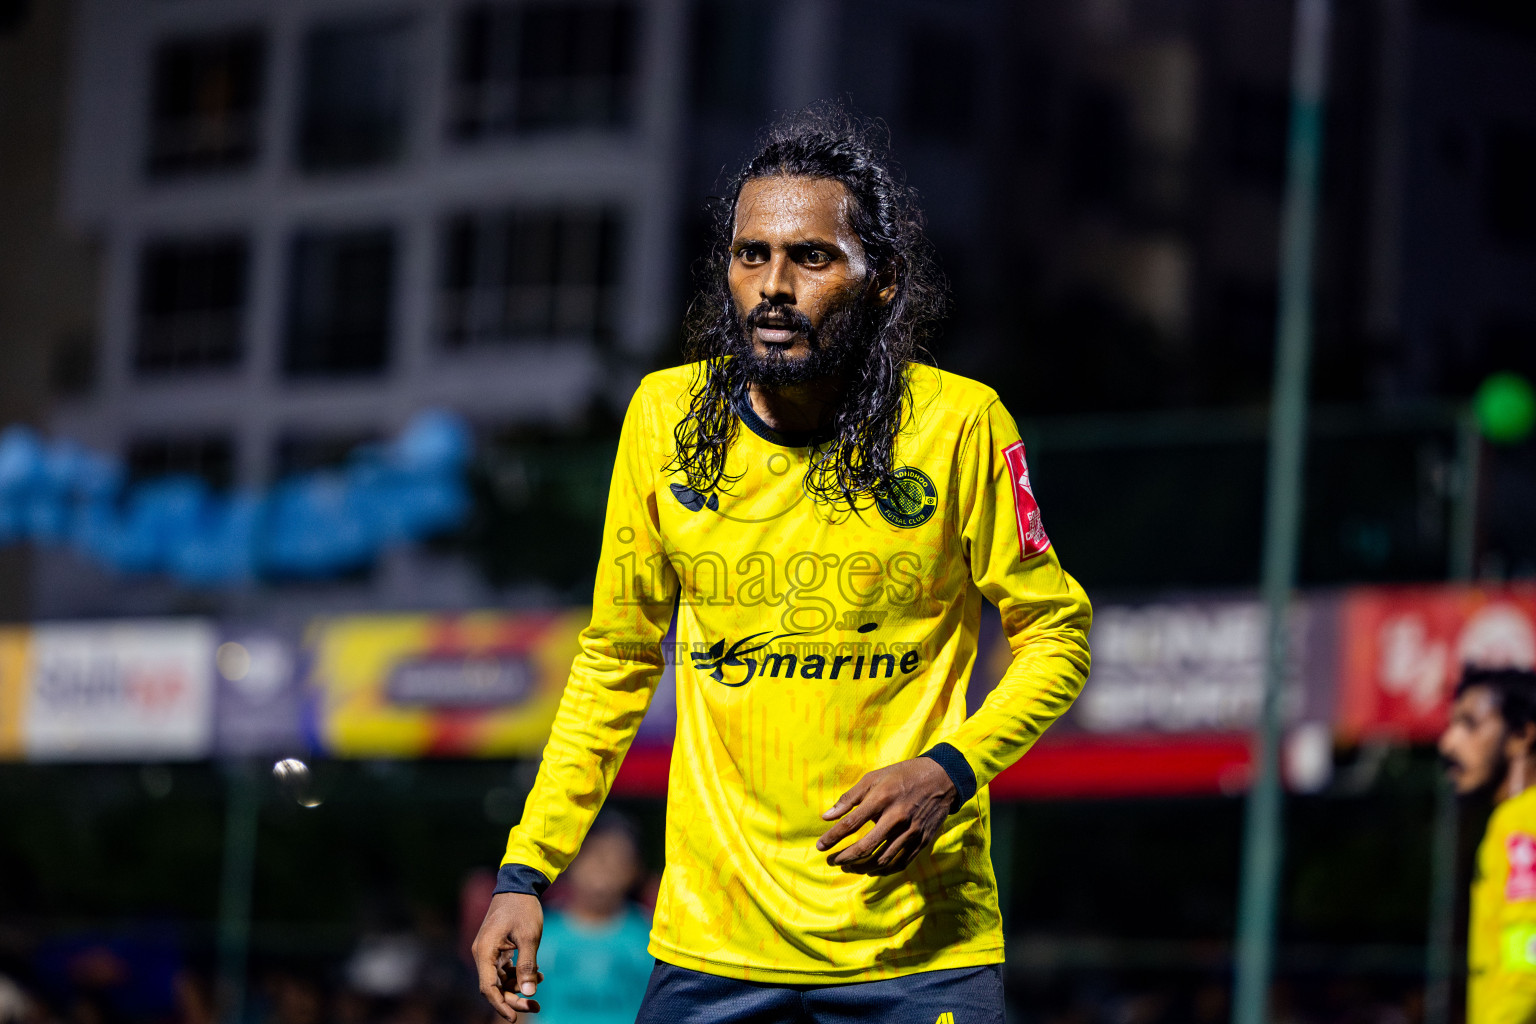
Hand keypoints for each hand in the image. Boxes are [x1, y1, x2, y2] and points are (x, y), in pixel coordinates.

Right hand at [472, 892, 544, 1021]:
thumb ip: (527, 966)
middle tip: (536, 1007)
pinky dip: (519, 974)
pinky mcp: (497, 949)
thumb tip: (529, 993)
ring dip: (518, 987)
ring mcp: (488, 951)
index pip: (487, 988)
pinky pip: (505, 969)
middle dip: (514, 998)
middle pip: (494, 987)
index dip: (500, 1005)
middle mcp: (482, 954)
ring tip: (540, 987)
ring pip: (501, 980)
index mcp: (484, 952)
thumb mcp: (529, 937)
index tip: (515, 1018)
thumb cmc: (523, 909)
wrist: (519, 885)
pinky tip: (538, 975)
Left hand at [816, 758, 956, 875]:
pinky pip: (900, 863)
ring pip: (882, 860)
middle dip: (844, 858)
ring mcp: (912, 831)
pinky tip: (871, 869)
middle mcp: (897, 817)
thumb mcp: (873, 778)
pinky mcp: (922, 841)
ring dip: (861, 867)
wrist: (941, 779)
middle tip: (832, 862)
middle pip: (866, 847)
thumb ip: (849, 798)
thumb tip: (826, 816)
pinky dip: (883, 870)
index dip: (832, 838)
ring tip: (848, 867)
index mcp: (882, 798)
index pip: (851, 823)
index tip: (820, 847)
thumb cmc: (901, 776)